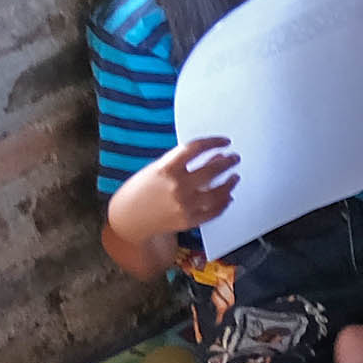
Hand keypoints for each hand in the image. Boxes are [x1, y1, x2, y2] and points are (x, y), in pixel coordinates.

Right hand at [113, 137, 238, 245]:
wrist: (128, 219)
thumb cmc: (140, 191)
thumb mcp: (155, 169)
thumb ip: (181, 163)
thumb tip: (212, 156)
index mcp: (166, 168)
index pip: (196, 148)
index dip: (214, 142)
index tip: (224, 141)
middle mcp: (176, 186)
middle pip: (212, 170)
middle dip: (227, 162)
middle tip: (234, 159)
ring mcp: (184, 205)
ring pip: (218, 193)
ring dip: (230, 183)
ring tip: (234, 177)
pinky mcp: (189, 220)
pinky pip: (214, 211)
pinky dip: (224, 203)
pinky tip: (228, 197)